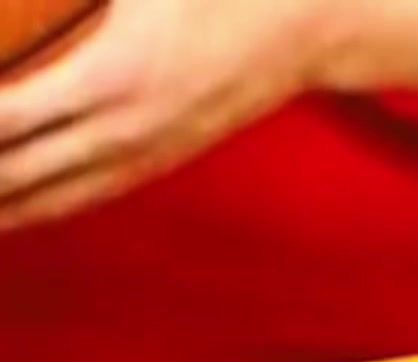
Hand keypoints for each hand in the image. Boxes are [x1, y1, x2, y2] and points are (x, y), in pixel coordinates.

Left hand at [0, 0, 345, 229]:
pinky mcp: (156, 162)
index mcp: (117, 76)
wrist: (313, 25)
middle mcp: (125, 129)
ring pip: (38, 200)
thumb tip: (10, 1)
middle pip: (9, 175)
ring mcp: (143, 153)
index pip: (2, 118)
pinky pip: (76, 199)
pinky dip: (22, 211)